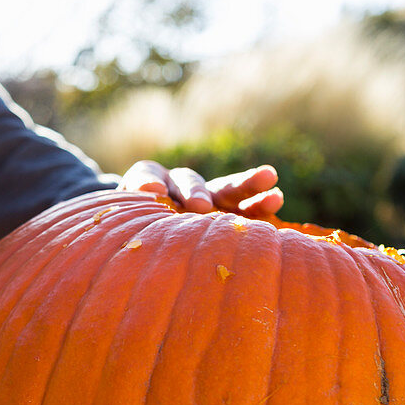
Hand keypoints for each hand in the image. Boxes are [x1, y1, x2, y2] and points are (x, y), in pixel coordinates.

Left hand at [118, 161, 283, 218]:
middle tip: (199, 206)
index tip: (151, 192)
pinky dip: (258, 205)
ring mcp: (209, 197)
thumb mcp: (129, 214)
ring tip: (267, 178)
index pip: (146, 176)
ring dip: (244, 183)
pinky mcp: (229, 213)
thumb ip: (135, 203)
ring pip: (225, 188)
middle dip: (195, 192)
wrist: (156, 228)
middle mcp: (181, 185)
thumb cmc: (139, 222)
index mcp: (150, 181)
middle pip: (190, 182)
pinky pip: (245, 209)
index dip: (147, 182)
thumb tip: (149, 192)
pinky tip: (275, 199)